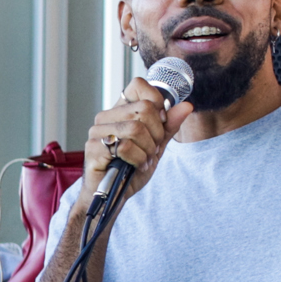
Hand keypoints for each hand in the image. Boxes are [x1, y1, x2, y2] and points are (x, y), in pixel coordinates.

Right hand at [81, 75, 194, 200]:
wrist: (113, 196)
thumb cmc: (130, 169)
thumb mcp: (156, 145)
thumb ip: (169, 126)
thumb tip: (187, 106)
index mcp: (121, 111)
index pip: (138, 86)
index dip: (156, 100)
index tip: (161, 121)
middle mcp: (106, 117)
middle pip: (144, 109)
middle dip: (157, 132)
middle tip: (153, 148)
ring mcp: (97, 132)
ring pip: (135, 128)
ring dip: (147, 148)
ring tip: (145, 159)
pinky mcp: (93, 149)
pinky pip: (125, 146)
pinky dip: (138, 159)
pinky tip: (136, 165)